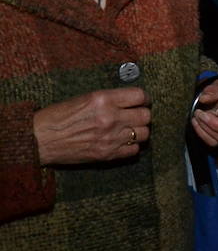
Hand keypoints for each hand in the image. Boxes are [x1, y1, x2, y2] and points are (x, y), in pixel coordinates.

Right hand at [33, 87, 149, 165]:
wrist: (40, 140)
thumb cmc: (58, 116)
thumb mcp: (85, 98)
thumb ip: (110, 99)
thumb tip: (132, 100)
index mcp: (103, 99)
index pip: (140, 96)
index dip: (143, 98)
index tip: (141, 101)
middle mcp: (110, 117)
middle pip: (146, 116)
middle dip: (142, 115)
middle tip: (135, 116)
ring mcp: (110, 137)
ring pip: (144, 134)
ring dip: (139, 131)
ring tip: (129, 130)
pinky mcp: (107, 154)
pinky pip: (134, 150)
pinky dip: (131, 147)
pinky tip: (121, 142)